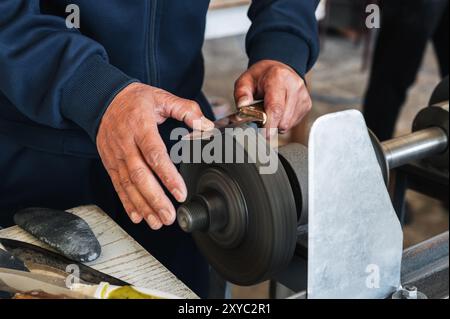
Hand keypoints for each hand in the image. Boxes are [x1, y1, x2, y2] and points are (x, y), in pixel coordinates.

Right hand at [97, 83, 213, 229]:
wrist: (105, 100)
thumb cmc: (136, 100)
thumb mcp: (162, 97)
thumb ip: (186, 110)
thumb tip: (206, 126)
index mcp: (140, 126)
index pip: (154, 154)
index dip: (167, 176)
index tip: (180, 192)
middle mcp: (125, 143)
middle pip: (140, 175)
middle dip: (155, 199)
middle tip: (169, 216)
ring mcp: (115, 155)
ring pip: (128, 185)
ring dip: (143, 206)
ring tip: (157, 222)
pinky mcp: (110, 163)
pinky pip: (118, 185)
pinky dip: (127, 203)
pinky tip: (138, 216)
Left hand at [234, 60, 311, 137]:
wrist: (279, 69)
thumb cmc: (261, 77)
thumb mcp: (245, 80)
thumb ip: (241, 94)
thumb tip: (242, 109)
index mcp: (279, 77)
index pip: (276, 107)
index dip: (270, 124)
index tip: (265, 135)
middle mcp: (295, 85)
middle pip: (284, 119)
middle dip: (270, 125)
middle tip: (260, 118)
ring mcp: (303, 95)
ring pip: (288, 123)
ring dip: (277, 123)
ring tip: (270, 111)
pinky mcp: (307, 104)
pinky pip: (293, 123)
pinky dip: (283, 121)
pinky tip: (279, 111)